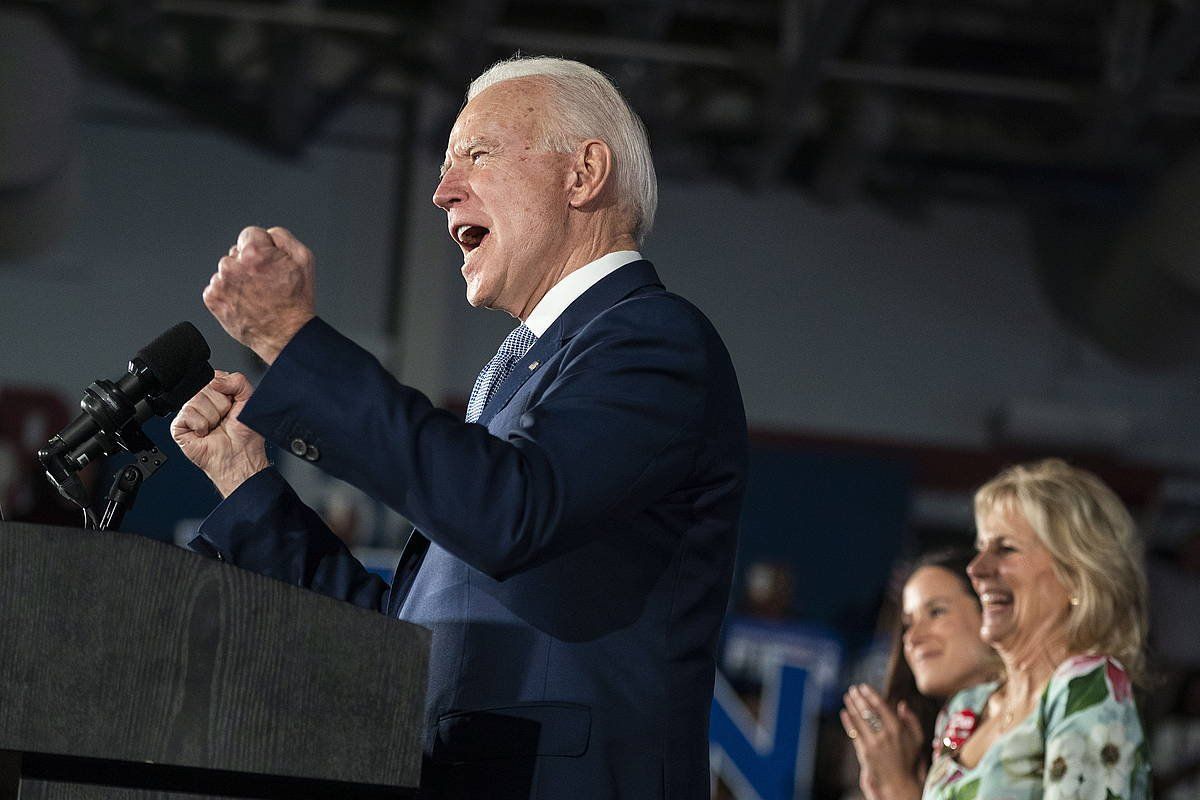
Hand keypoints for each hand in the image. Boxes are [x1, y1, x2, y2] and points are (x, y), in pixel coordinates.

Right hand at [170, 371, 269, 496]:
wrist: (239, 457)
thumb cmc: (244, 434)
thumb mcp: (249, 399)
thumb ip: (238, 381)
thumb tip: (215, 380)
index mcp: (216, 393)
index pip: (214, 377)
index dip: (226, 391)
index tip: (232, 404)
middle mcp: (201, 401)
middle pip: (204, 388)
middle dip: (220, 406)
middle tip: (225, 419)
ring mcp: (189, 413)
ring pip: (196, 400)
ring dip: (212, 417)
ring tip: (216, 427)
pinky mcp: (179, 427)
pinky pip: (187, 414)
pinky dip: (201, 425)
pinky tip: (205, 433)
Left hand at [204, 226, 315, 363]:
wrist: (287, 335)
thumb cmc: (296, 301)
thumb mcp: (305, 259)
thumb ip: (283, 236)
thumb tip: (267, 233)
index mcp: (254, 253)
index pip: (250, 233)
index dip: (264, 247)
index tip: (269, 262)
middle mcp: (233, 266)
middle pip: (237, 252)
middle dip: (249, 263)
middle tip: (266, 282)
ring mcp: (220, 284)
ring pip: (227, 270)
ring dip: (238, 278)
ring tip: (257, 294)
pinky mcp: (212, 299)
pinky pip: (217, 287)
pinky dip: (229, 293)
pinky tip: (245, 302)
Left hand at [840, 684, 924, 799]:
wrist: (899, 781)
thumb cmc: (908, 758)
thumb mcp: (918, 738)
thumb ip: (912, 720)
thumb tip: (902, 704)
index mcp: (897, 728)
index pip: (880, 706)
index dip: (870, 694)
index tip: (863, 686)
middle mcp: (884, 734)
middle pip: (867, 710)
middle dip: (858, 698)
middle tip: (853, 689)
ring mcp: (873, 743)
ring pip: (859, 720)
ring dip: (851, 706)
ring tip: (847, 697)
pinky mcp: (864, 752)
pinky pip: (854, 733)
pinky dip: (848, 721)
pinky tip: (844, 713)